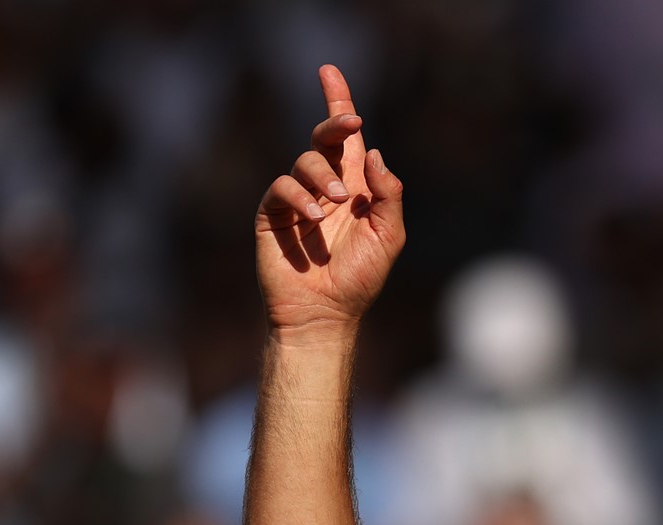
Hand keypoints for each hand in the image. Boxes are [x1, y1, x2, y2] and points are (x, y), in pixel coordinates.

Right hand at [255, 65, 404, 338]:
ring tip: (334, 205)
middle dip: (335, 122)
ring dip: (323, 177)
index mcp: (355, 187)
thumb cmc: (360, 278)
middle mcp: (325, 186)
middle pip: (323, 138)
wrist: (326, 313)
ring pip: (305, 161)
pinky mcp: (273, 214)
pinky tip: (314, 218)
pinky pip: (282, 188)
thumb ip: (388, 194)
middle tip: (349, 123)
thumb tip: (373, 151)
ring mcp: (297, 199)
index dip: (339, 103)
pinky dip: (299, 197)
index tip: (330, 72)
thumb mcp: (389, 235)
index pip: (346, 139)